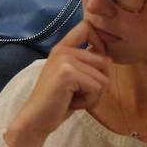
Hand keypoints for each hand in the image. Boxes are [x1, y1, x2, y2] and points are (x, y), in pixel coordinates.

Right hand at [3, 20, 110, 146]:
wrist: (36, 119)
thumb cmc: (57, 101)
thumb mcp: (72, 77)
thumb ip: (86, 63)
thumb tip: (110, 58)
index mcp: (62, 48)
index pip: (87, 27)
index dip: (101, 40)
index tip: (99, 62)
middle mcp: (63, 50)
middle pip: (106, 59)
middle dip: (101, 83)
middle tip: (82, 93)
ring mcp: (65, 61)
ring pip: (104, 78)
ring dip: (95, 95)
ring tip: (76, 98)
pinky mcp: (68, 74)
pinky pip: (97, 88)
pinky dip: (90, 101)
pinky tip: (73, 103)